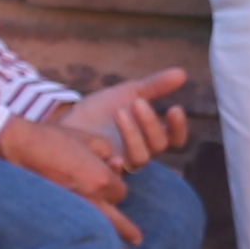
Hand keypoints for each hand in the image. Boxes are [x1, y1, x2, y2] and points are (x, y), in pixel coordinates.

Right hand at [0, 116, 141, 238]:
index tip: (111, 184)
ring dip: (112, 241)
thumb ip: (106, 149)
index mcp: (99, 178)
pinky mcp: (54, 216)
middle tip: (138, 239)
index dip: (116, 187)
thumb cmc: (49, 138)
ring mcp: (71, 210)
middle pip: (116, 220)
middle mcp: (89, 199)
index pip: (120, 192)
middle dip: (128, 230)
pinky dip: (86, 241)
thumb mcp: (85, 136)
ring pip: (99, 230)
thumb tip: (113, 161)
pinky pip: (77, 233)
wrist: (13, 147)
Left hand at [58, 69, 192, 172]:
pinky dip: (115, 165)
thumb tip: (183, 73)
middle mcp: (140, 153)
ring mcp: (122, 164)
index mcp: (149, 136)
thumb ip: (154, 86)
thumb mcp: (128, 93)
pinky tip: (111, 155)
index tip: (175, 108)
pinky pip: (115, 175)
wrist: (66, 122)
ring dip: (133, 135)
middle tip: (137, 102)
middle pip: (158, 146)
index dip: (178, 126)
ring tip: (120, 112)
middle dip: (150, 123)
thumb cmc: (100, 111)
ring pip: (140, 158)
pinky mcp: (103, 170)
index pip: (174, 139)